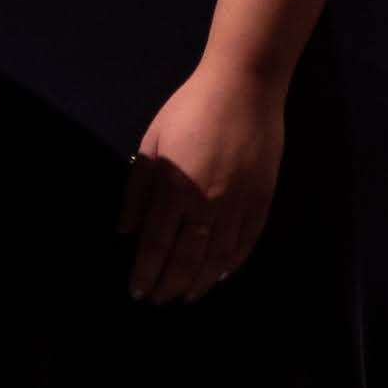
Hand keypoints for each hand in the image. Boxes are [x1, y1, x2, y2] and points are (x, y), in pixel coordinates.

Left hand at [119, 60, 286, 302]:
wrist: (244, 86)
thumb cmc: (189, 108)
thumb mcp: (152, 141)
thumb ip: (138, 189)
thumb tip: (125, 230)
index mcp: (175, 188)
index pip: (157, 243)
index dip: (145, 272)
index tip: (137, 292)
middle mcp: (207, 203)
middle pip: (187, 257)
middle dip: (170, 284)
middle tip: (159, 301)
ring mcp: (238, 203)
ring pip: (218, 256)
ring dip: (200, 281)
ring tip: (187, 297)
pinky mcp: (262, 198)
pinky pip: (247, 240)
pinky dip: (233, 262)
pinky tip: (221, 274)